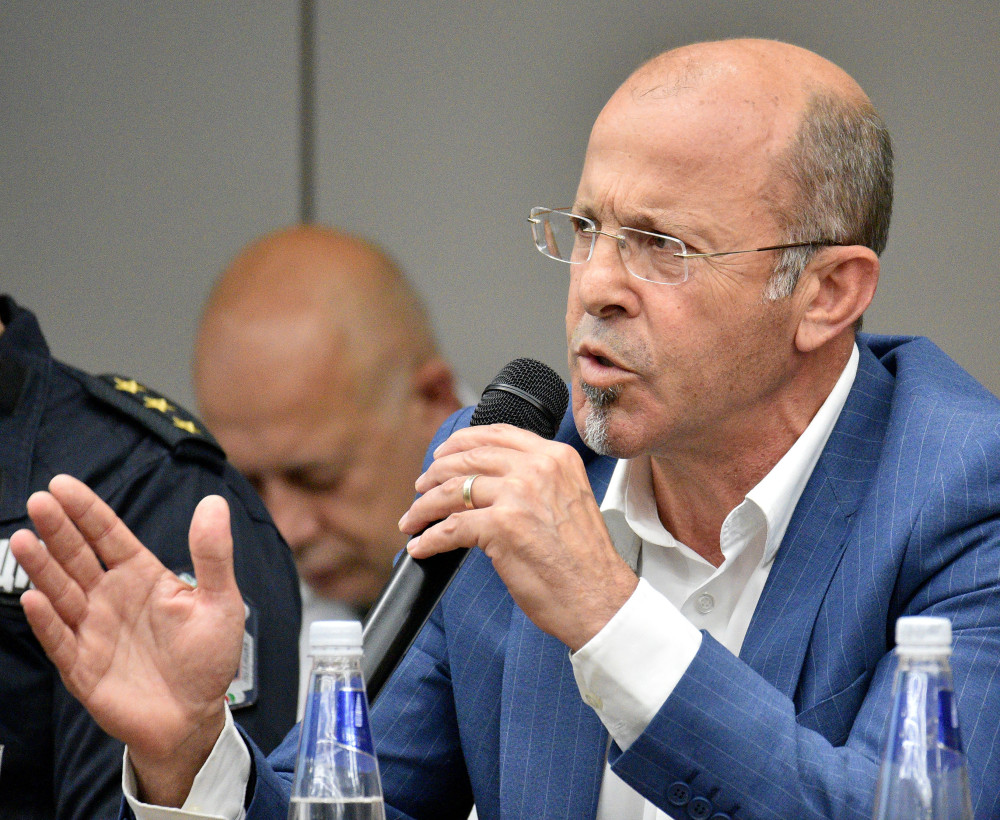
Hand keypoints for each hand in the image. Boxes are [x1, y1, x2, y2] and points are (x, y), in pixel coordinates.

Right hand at [9, 474, 244, 806]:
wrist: (195, 717)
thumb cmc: (208, 658)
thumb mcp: (220, 601)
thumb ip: (213, 554)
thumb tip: (213, 502)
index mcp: (143, 577)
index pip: (108, 536)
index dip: (87, 511)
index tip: (62, 485)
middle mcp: (112, 599)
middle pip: (78, 557)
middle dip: (59, 530)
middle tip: (40, 502)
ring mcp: (94, 631)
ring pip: (62, 592)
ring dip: (43, 568)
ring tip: (24, 539)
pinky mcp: (83, 668)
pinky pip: (61, 640)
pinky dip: (48, 621)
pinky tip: (36, 599)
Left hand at [398, 424, 637, 650]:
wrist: (599, 598)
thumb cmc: (584, 561)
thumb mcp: (568, 499)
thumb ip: (536, 481)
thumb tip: (487, 482)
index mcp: (556, 457)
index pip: (497, 434)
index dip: (461, 442)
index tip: (443, 454)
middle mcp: (538, 468)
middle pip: (469, 459)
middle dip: (435, 473)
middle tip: (420, 487)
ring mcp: (519, 495)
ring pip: (453, 490)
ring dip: (424, 506)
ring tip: (413, 518)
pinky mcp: (502, 527)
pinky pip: (451, 528)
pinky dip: (429, 539)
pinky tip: (422, 546)